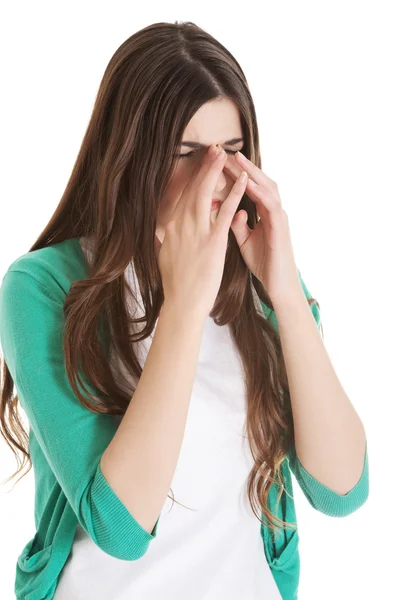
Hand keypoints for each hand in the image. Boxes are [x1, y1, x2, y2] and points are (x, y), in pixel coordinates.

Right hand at [156, 145, 247, 317]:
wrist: (183, 303)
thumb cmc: (177, 284)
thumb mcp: (165, 257)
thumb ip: (163, 241)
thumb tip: (159, 233)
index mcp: (172, 228)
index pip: (183, 197)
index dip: (193, 178)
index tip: (201, 164)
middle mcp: (181, 225)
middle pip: (193, 189)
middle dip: (204, 167)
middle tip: (215, 148)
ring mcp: (196, 232)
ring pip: (206, 193)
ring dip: (217, 171)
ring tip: (227, 154)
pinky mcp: (213, 241)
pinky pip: (225, 212)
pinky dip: (235, 194)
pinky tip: (244, 181)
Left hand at [223, 151, 301, 302]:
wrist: (279, 285)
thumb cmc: (265, 264)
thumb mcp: (245, 242)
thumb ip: (238, 225)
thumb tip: (231, 212)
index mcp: (264, 214)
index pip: (251, 187)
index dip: (237, 174)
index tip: (220, 162)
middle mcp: (273, 211)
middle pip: (260, 181)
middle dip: (244, 166)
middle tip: (226, 152)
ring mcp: (279, 217)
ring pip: (267, 187)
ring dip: (252, 172)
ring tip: (237, 159)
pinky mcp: (280, 227)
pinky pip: (271, 204)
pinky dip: (260, 192)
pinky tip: (249, 183)